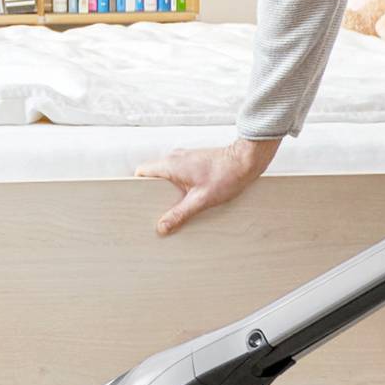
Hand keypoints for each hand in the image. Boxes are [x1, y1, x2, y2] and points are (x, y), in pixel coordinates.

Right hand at [136, 138, 279, 236]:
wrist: (246, 161)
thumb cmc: (226, 175)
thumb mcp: (201, 200)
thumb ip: (179, 214)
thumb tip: (162, 227)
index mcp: (170, 165)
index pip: (141, 172)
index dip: (137, 187)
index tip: (139, 202)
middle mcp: (174, 158)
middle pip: (152, 175)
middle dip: (152, 192)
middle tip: (157, 209)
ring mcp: (184, 158)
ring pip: (165, 175)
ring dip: (166, 189)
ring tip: (174, 204)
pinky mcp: (193, 161)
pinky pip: (177, 173)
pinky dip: (177, 185)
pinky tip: (187, 196)